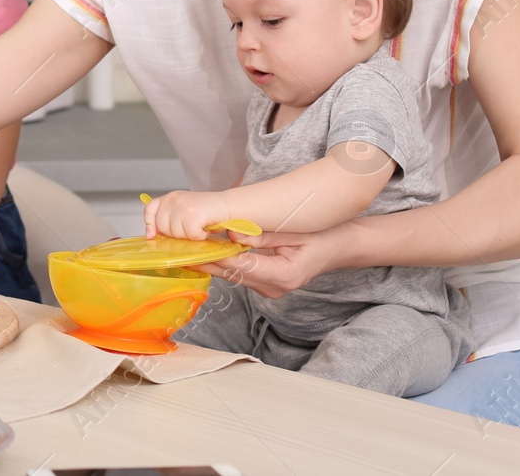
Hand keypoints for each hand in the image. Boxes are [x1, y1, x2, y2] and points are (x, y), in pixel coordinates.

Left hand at [145, 189, 233, 239]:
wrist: (229, 205)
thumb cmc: (208, 212)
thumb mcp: (184, 211)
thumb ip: (170, 218)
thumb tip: (154, 235)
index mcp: (169, 198)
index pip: (150, 210)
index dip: (150, 224)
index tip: (152, 235)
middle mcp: (172, 199)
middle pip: (162, 228)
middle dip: (177, 234)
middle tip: (192, 228)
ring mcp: (181, 206)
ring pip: (176, 234)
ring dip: (190, 235)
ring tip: (200, 226)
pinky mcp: (192, 215)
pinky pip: (190, 235)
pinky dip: (200, 236)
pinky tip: (206, 228)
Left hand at [196, 226, 344, 297]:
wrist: (341, 246)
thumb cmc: (323, 235)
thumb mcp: (295, 232)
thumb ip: (264, 235)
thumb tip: (232, 234)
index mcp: (284, 276)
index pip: (242, 266)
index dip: (216, 255)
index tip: (194, 245)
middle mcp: (274, 287)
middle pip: (232, 272)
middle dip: (206, 257)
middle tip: (179, 244)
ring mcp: (268, 289)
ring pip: (232, 274)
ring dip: (211, 259)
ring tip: (185, 244)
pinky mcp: (264, 284)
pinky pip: (238, 272)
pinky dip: (223, 259)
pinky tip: (205, 247)